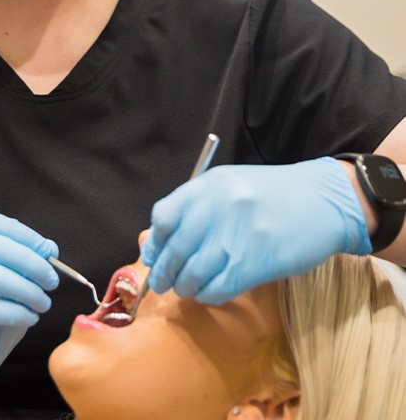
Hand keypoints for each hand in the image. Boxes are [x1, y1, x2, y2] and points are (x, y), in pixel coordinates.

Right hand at [0, 211, 58, 402]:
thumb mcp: (15, 284)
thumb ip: (29, 265)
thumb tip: (51, 249)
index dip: (23, 232)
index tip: (49, 250)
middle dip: (32, 262)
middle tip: (52, 282)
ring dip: (29, 290)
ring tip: (44, 304)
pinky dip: (19, 312)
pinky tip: (31, 318)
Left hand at [141, 157, 370, 304]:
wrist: (325, 200)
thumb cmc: (275, 194)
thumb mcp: (232, 185)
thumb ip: (200, 206)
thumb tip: (164, 239)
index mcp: (209, 185)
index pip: (165, 217)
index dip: (155, 242)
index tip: (153, 256)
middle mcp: (219, 207)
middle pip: (176, 249)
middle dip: (163, 271)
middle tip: (161, 283)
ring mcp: (237, 235)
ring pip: (194, 272)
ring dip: (184, 286)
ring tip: (185, 289)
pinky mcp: (257, 262)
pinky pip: (219, 286)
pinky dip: (208, 295)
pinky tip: (208, 294)